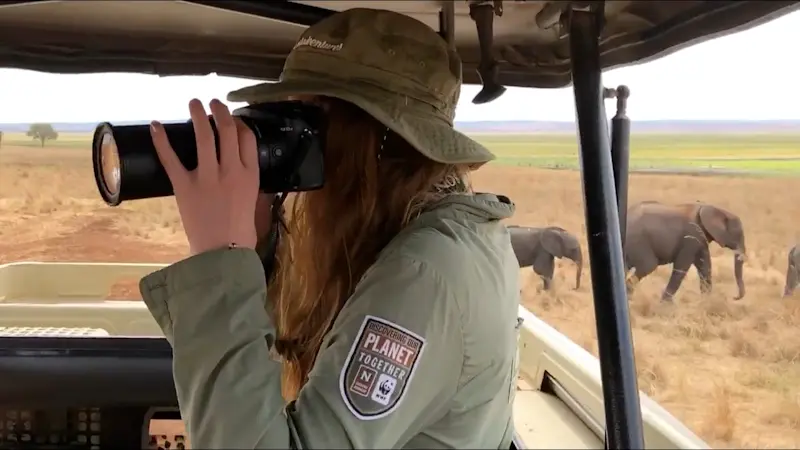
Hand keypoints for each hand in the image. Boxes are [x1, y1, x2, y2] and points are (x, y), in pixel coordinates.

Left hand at [150, 98, 259, 255]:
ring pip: (203, 137)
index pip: (246, 137)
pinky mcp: (184, 186)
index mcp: (249, 174)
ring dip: (197, 116)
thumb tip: (240, 166)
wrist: (224, 252)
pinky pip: (171, 159)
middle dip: (219, 111)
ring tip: (193, 103)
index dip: (239, 122)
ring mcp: (207, 177)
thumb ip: (247, 180)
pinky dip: (161, 140)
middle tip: (213, 102)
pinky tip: (155, 125)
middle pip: (226, 130)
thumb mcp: (253, 201)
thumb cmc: (240, 232)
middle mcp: (230, 170)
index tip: (232, 117)